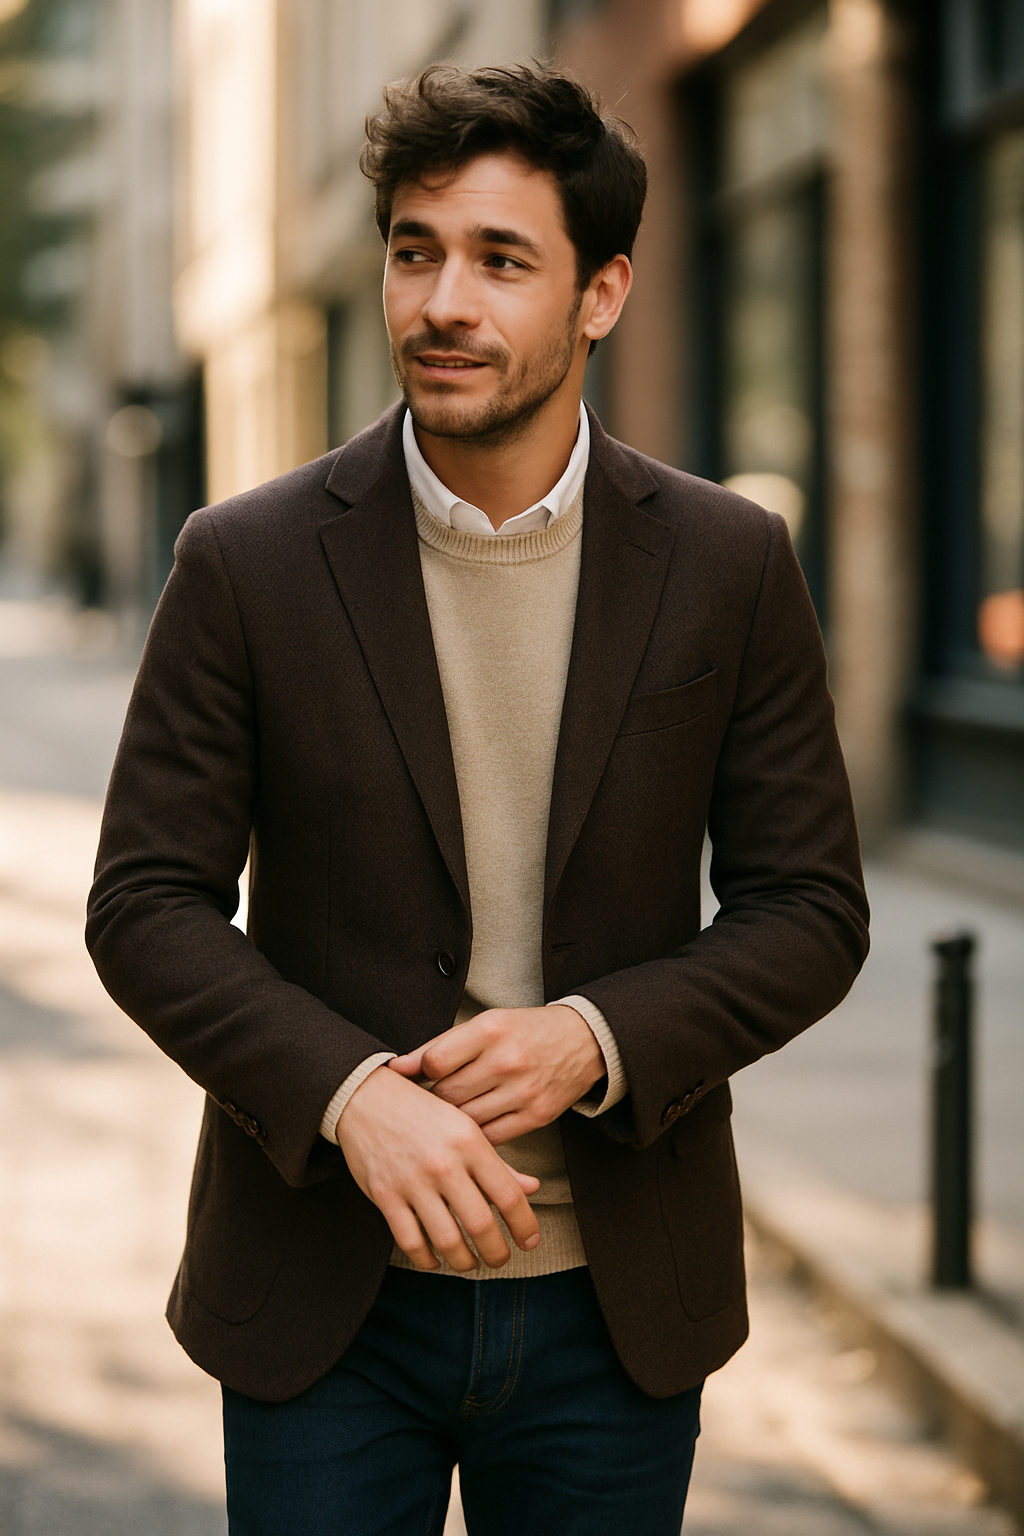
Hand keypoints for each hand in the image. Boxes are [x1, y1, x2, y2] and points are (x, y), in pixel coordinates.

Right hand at [336, 1064, 540, 1271]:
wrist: (365, 1096)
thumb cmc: (421, 1112)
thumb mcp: (464, 1127)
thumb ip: (498, 1163)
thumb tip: (532, 1188)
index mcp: (469, 1142)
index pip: (508, 1195)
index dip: (524, 1225)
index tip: (529, 1241)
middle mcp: (443, 1163)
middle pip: (480, 1225)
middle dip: (496, 1252)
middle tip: (500, 1259)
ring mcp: (413, 1181)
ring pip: (447, 1240)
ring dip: (463, 1261)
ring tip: (469, 1263)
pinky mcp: (385, 1195)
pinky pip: (410, 1241)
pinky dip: (426, 1259)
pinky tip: (435, 1260)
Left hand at [389, 1004, 604, 1144]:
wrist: (583, 1041)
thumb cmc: (524, 1031)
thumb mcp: (485, 1024)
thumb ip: (440, 1045)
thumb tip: (397, 1067)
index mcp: (491, 1030)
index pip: (435, 1062)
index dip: (421, 1073)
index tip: (423, 1076)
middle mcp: (507, 1060)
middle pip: (448, 1095)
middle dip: (435, 1100)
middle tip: (433, 1099)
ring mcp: (524, 1091)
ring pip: (467, 1120)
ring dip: (454, 1119)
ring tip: (454, 1111)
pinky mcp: (537, 1116)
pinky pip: (491, 1137)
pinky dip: (477, 1135)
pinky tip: (475, 1124)